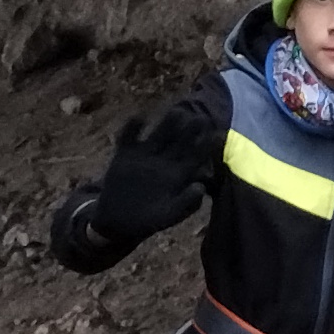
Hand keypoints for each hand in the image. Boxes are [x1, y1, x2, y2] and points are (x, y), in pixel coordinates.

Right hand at [89, 115, 210, 242]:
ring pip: (159, 135)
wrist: (117, 220)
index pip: (196, 156)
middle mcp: (165, 160)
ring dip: (167, 124)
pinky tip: (139, 118)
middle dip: (191, 130)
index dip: (206, 146)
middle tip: (201, 118)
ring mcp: (146, 155)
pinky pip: (129, 137)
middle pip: (180, 141)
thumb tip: (201, 187)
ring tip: (177, 112)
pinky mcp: (125, 154)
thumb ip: (186, 203)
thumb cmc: (147, 219)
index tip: (217, 134)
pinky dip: (133, 128)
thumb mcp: (168, 215)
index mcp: (179, 174)